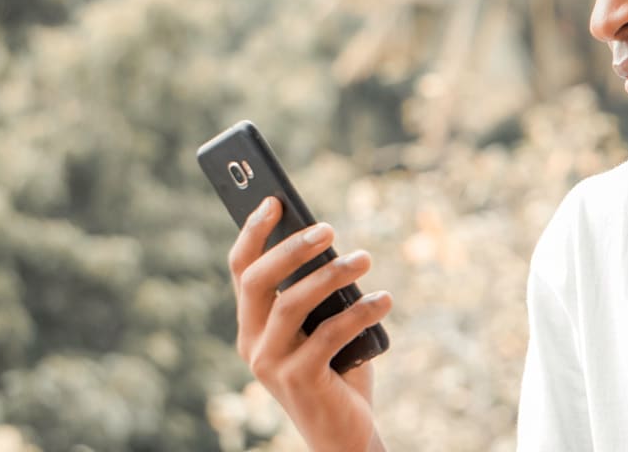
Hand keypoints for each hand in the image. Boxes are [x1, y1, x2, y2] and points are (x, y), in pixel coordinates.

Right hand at [229, 196, 392, 451]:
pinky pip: (329, 335)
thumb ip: (320, 294)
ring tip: (366, 258)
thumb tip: (330, 243)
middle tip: (329, 229)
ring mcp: (270, 364)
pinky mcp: (298, 381)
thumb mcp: (323, 326)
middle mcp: (251, 343)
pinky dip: (360, 312)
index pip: (241, 269)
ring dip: (332, 274)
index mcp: (251, 324)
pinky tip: (385, 300)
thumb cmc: (337, 370)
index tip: (274, 199)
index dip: (253, 232)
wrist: (344, 434)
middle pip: (258, 281)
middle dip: (292, 248)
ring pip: (292, 303)